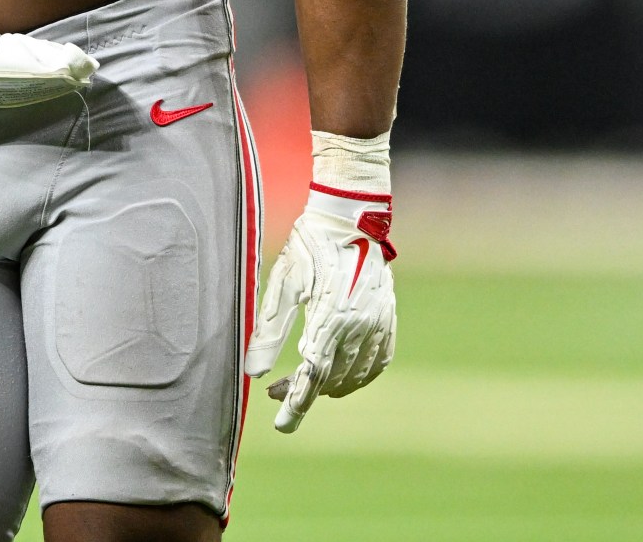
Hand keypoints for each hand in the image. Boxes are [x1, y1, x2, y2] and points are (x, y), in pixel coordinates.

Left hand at [243, 190, 395, 430]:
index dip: (296, 403)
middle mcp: (360, 324)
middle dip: (303, 390)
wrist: (349, 217)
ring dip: (329, 385)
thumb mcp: (282, 284)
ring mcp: (379, 322)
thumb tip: (253, 372)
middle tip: (276, 388)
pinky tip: (340, 374)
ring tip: (304, 380)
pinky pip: (379, 360)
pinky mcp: (388, 317)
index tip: (281, 424)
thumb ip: (268, 331)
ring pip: (357, 375)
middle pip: (331, 378)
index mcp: (330, 315)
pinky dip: (360, 375)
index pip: (312, 374)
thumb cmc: (308, 246)